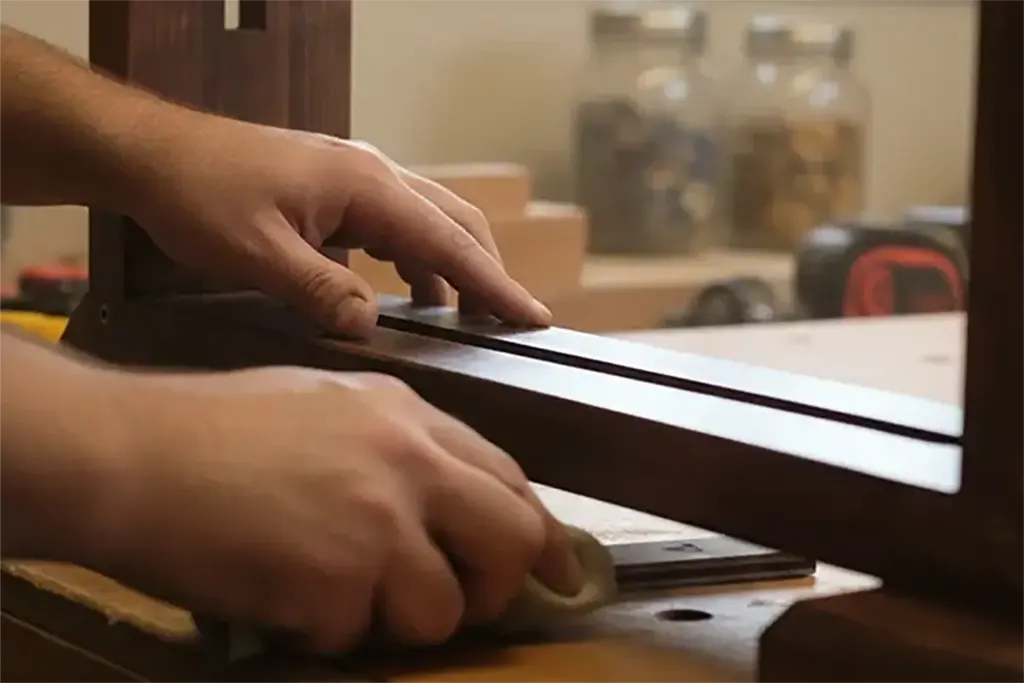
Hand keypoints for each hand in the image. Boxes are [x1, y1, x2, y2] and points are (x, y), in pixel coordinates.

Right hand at [96, 367, 581, 652]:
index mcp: (408, 416)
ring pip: (442, 609)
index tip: (558, 570)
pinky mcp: (337, 581)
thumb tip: (448, 505)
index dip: (539, 533)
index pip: (509, 479)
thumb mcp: (327, 406)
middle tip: (461, 603)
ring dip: (395, 619)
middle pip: (512, 540)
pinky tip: (279, 589)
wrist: (134, 454)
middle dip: (496, 586)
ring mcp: (378, 522)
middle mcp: (408, 462)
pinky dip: (323, 629)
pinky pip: (357, 635)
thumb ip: (398, 448)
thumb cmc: (213, 429)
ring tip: (332, 590)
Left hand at [131, 111, 550, 336]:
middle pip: (456, 223)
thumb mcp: (257, 255)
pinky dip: (417, 262)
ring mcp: (358, 179)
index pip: (451, 241)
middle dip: (487, 274)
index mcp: (367, 186)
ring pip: (430, 224)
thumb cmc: (200, 196)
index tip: (535, 317)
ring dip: (452, 270)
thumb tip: (371, 325)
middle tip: (509, 324)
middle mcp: (375, 175)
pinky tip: (408, 296)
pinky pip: (398, 227)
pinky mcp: (339, 191)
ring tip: (463, 321)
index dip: (496, 285)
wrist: (154, 155)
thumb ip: (321, 292)